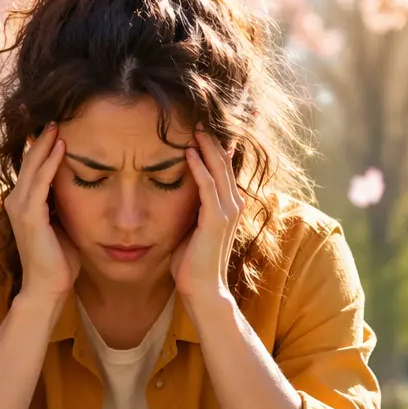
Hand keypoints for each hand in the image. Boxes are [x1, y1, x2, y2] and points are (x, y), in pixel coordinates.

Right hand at [7, 123, 80, 302]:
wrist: (47, 289)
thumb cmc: (60, 261)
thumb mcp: (64, 225)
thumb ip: (65, 206)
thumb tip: (84, 189)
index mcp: (25, 202)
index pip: (33, 165)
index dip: (42, 143)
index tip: (54, 120)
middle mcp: (17, 200)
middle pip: (29, 159)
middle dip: (39, 134)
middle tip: (50, 109)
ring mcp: (21, 207)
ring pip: (33, 166)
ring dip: (45, 142)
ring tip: (56, 119)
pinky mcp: (29, 216)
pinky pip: (41, 182)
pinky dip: (51, 162)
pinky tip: (62, 145)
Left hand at [170, 127, 241, 304]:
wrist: (203, 290)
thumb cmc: (192, 263)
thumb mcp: (191, 229)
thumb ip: (190, 210)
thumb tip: (175, 195)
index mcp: (228, 206)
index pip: (223, 169)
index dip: (214, 148)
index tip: (200, 129)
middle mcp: (233, 205)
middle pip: (224, 163)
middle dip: (211, 140)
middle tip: (198, 118)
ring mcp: (227, 212)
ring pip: (218, 169)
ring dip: (206, 147)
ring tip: (194, 127)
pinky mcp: (216, 220)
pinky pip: (207, 186)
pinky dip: (198, 167)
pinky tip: (187, 152)